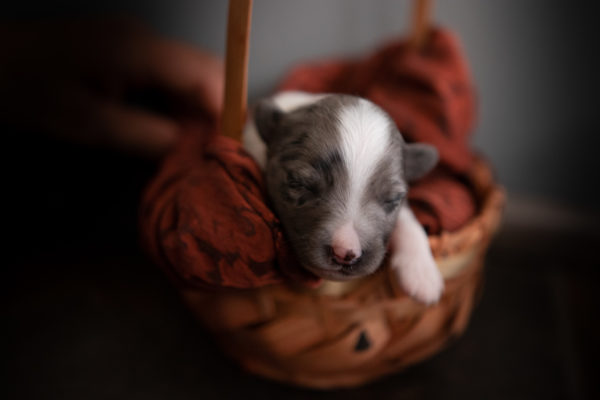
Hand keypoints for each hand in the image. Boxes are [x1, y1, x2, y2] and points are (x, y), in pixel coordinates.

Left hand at [0, 18, 223, 157]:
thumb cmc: (28, 90)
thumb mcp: (85, 123)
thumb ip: (144, 136)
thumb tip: (191, 148)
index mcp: (136, 49)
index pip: (204, 74)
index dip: (226, 110)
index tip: (231, 147)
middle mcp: (146, 38)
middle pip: (205, 70)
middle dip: (218, 111)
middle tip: (215, 152)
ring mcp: (139, 41)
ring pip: (192, 75)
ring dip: (200, 111)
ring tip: (197, 147)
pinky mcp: (131, 51)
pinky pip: (172, 77)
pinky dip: (181, 105)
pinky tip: (174, 130)